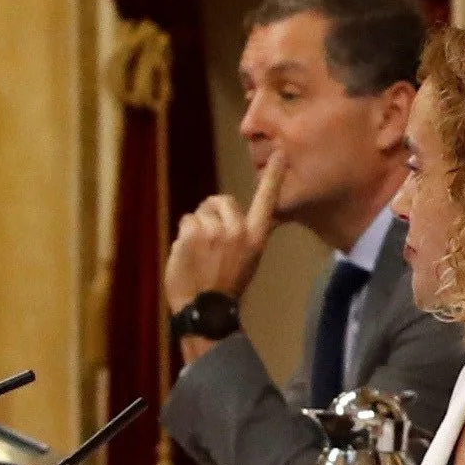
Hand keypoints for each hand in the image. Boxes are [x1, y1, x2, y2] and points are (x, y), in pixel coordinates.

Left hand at [163, 154, 286, 318]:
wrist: (206, 310)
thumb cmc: (225, 285)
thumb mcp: (248, 258)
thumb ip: (244, 234)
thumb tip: (233, 216)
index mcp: (255, 236)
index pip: (267, 201)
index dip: (273, 177)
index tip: (280, 155)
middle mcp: (237, 230)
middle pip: (220, 201)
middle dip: (211, 213)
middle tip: (208, 239)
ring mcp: (214, 231)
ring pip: (199, 213)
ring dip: (195, 228)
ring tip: (199, 254)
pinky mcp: (192, 234)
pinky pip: (186, 221)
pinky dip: (183, 236)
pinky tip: (188, 256)